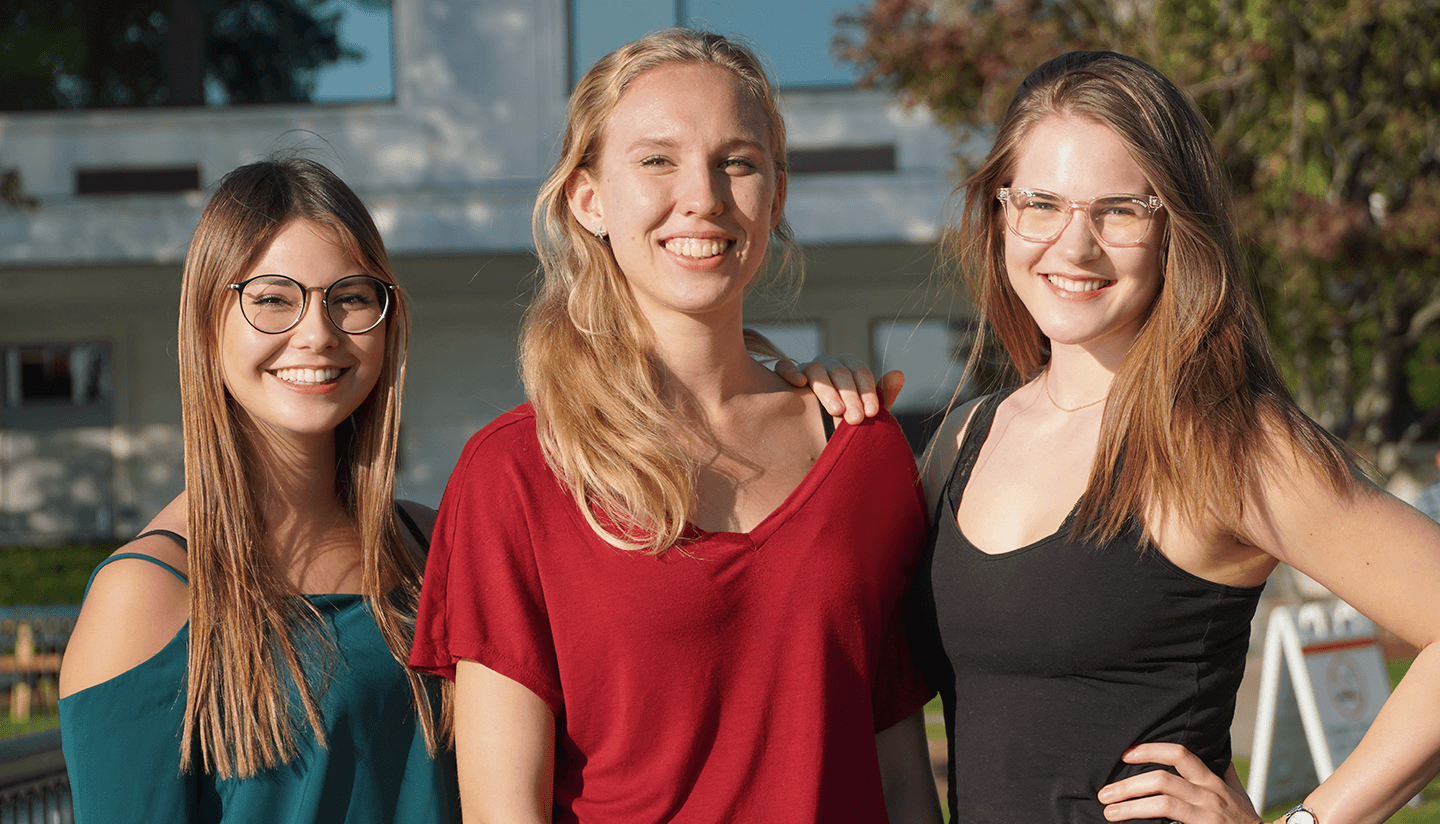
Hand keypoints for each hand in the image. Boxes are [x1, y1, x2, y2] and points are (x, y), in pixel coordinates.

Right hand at [774, 354, 903, 424]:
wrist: (820, 433)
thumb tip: (899, 374)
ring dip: (827, 390)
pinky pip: (785, 367)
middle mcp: (829, 363)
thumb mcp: (866, 412)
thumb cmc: (846, 421)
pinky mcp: (787, 375)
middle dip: (850, 396)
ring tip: (836, 411)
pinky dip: (791, 371)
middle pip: (840, 372)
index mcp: (850, 367)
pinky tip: (799, 384)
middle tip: (856, 419)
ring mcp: (807, 367)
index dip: (868, 392)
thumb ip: (883, 395)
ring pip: (816, 370)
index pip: (861, 372)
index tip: (872, 413)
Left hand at [1097, 743, 1262, 823]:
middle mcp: (1209, 796)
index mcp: (1212, 782)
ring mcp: (1207, 816)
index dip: (1149, 750)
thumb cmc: (1246, 821)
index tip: (1125, 755)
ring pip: (1162, 804)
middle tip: (1105, 793)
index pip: (1179, 754)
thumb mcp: (1238, 794)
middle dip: (1128, 785)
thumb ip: (1225, 774)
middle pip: (1162, 780)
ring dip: (1130, 807)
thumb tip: (1218, 753)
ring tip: (1109, 812)